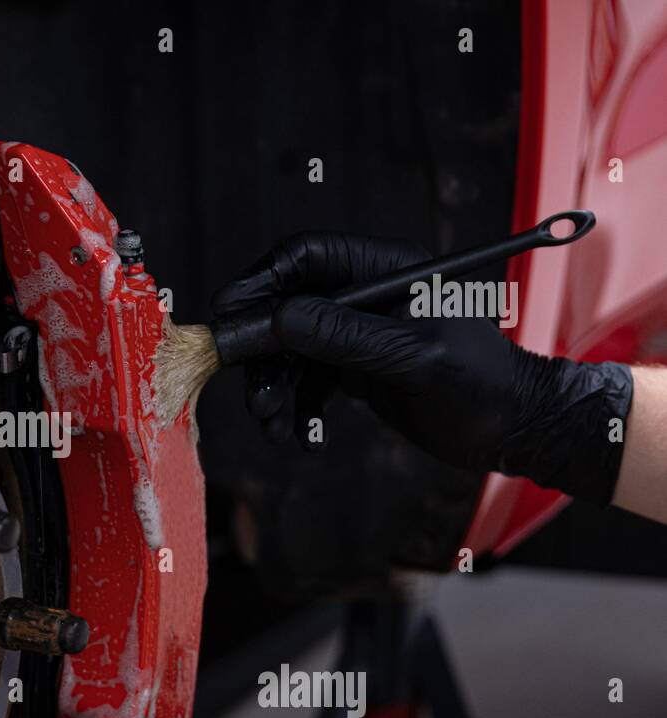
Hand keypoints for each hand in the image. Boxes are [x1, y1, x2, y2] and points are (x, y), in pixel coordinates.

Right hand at [211, 232, 632, 503]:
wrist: (513, 430)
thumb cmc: (481, 385)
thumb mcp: (414, 359)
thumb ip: (347, 337)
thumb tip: (281, 318)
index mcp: (387, 269)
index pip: (307, 256)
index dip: (262, 280)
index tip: (229, 310)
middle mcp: (366, 294)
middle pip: (287, 307)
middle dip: (264, 353)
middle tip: (254, 395)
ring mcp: (357, 332)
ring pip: (290, 350)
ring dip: (275, 389)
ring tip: (275, 426)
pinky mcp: (354, 366)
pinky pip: (307, 380)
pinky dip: (297, 408)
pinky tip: (303, 436)